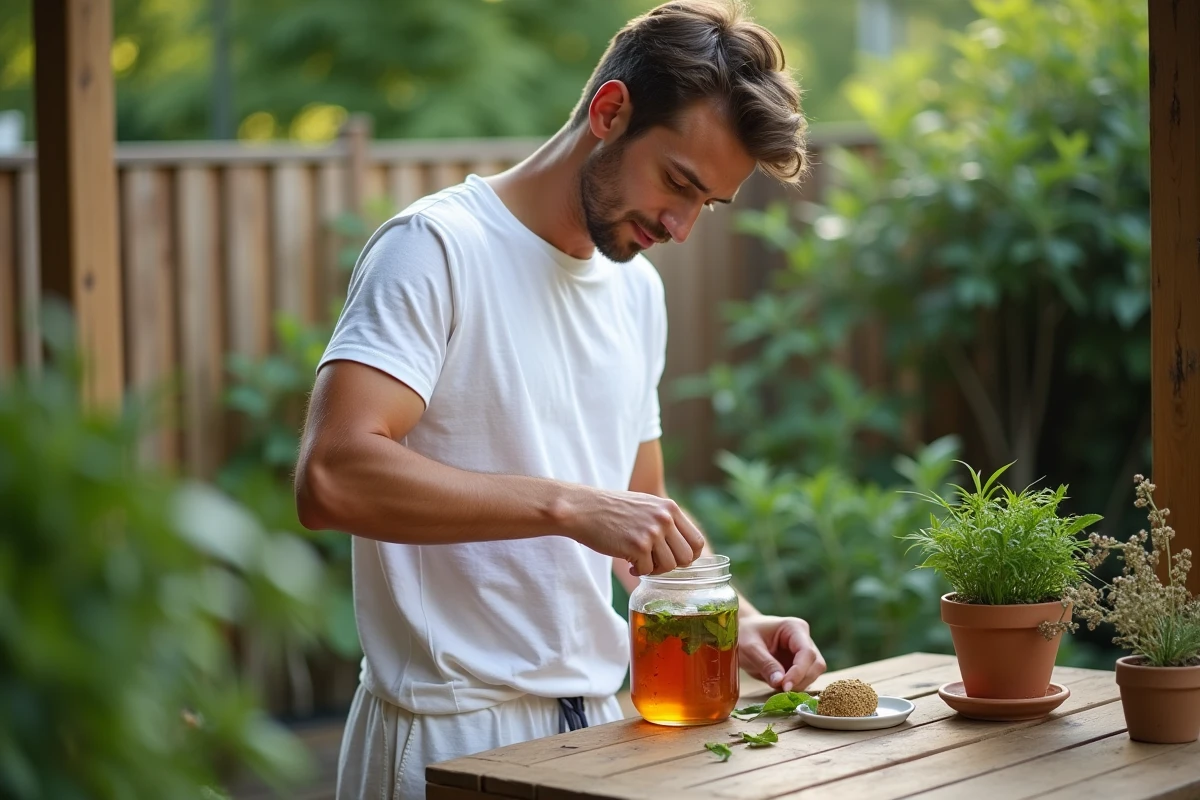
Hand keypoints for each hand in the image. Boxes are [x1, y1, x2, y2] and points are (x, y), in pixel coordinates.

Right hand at [566, 488, 704, 575]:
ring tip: (639, 562)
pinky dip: (638, 571)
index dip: (689, 557)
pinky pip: (647, 571)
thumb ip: (665, 521)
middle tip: (655, 563)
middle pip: (687, 557)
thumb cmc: (611, 510)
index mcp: (669, 508)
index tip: (675, 560)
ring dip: (654, 569)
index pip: (696, 540)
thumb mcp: (645, 506)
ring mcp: (652, 532)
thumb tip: (684, 551)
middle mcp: (664, 518)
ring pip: (669, 566)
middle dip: (672, 565)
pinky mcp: (637, 546)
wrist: (582, 509)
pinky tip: (628, 563)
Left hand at [739, 615, 825, 692]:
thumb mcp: (750, 648)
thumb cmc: (744, 635)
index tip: (785, 686)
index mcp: (795, 628)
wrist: (742, 634)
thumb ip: (766, 664)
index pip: (807, 652)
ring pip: (813, 674)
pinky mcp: (799, 664)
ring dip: (799, 685)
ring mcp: (803, 652)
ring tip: (777, 686)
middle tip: (781, 689)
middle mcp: (804, 639)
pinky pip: (805, 679)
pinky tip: (780, 687)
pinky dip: (795, 686)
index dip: (799, 672)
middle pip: (815, 664)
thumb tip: (780, 683)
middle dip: (801, 680)